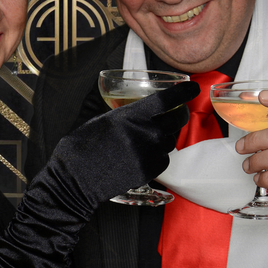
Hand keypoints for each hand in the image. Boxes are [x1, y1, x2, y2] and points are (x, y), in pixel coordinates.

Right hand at [0, 80, 197, 267]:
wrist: (75, 180)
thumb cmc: (82, 148)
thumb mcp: (100, 120)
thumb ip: (122, 113)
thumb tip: (133, 104)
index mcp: (130, 115)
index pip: (167, 100)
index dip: (184, 92)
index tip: (193, 87)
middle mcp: (144, 133)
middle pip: (177, 119)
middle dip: (181, 114)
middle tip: (177, 112)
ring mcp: (148, 154)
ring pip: (170, 141)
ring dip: (165, 137)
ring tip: (147, 138)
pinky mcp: (148, 172)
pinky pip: (164, 159)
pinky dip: (159, 155)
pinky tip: (142, 155)